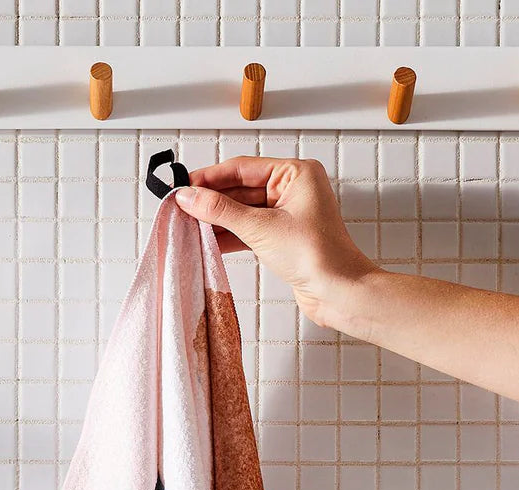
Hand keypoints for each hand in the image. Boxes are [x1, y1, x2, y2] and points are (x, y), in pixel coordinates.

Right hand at [174, 156, 377, 328]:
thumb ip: (221, 211)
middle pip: (241, 189)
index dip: (210, 177)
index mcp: (296, 174)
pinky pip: (249, 229)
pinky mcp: (282, 237)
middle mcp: (293, 189)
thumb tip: (190, 197)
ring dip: (217, 220)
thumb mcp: (261, 228)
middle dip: (211, 200)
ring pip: (243, 211)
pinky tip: (208, 240)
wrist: (337, 292)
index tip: (183, 185)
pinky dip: (229, 235)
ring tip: (189, 225)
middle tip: (181, 208)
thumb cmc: (316, 256)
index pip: (242, 168)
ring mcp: (287, 214)